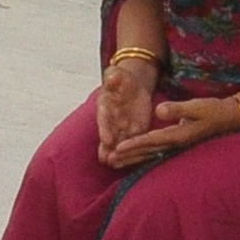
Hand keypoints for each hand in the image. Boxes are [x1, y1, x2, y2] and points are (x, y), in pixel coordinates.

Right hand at [93, 48, 163, 165]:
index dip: (105, 130)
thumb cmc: (121, 79)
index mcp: (104, 106)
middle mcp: (111, 120)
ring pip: (119, 143)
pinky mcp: (135, 131)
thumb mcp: (118, 74)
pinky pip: (133, 142)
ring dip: (118, 154)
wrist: (131, 86)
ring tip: (115, 165)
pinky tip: (132, 162)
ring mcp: (121, 128)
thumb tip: (112, 77)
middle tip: (107, 160)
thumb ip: (114, 76)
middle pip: (109, 136)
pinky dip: (132, 151)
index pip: (104, 119)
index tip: (106, 140)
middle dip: (109, 148)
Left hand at [123, 91, 239, 163]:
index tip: (117, 148)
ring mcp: (175, 146)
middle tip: (108, 161)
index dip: (134, 144)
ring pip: (149, 154)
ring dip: (132, 159)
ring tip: (114, 163)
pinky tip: (132, 158)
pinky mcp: (176, 144)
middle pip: (146, 152)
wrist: (228, 118)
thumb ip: (178, 109)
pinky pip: (155, 152)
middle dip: (127, 156)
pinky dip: (142, 155)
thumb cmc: (213, 110)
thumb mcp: (197, 106)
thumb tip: (158, 109)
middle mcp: (174, 143)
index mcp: (177, 135)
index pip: (151, 141)